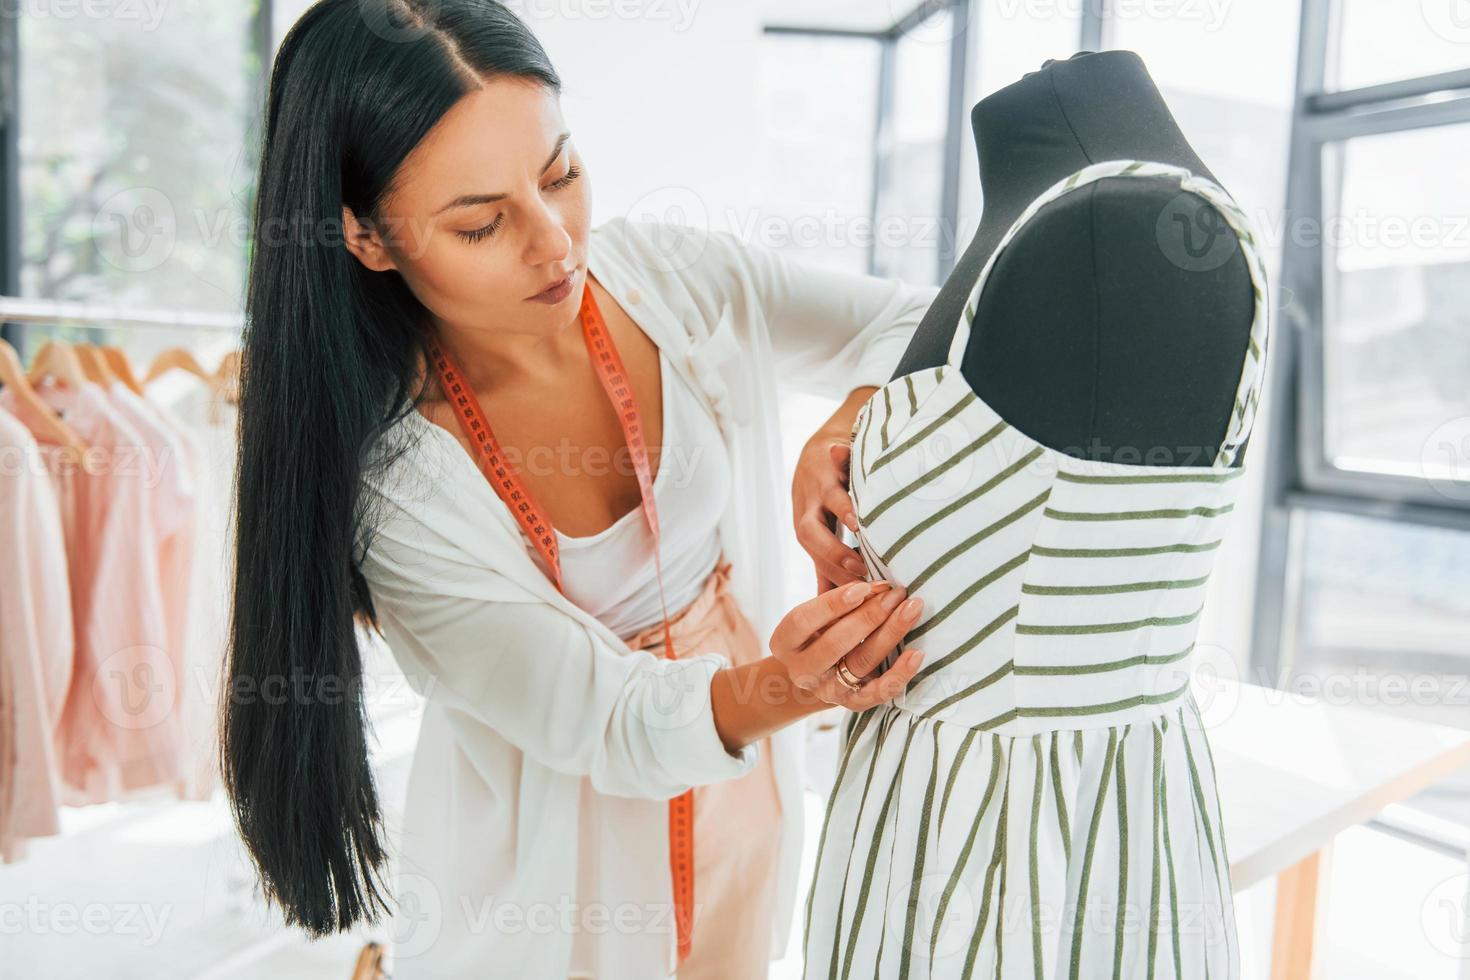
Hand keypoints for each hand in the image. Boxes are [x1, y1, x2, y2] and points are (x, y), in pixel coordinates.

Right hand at [768, 579, 924, 710]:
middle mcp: (802, 669)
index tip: (863, 586)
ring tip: (912, 609)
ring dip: (890, 633)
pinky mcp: (852, 704)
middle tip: (896, 593)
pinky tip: (917, 654)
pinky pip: (878, 693)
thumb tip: (869, 569)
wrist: (820, 675)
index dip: (832, 604)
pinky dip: (899, 674)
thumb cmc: (821, 631)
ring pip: (860, 663)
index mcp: (784, 642)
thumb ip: (834, 598)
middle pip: (835, 643)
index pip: (803, 620)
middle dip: (869, 615)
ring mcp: (827, 690)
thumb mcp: (814, 614)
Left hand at [793, 432, 865, 593]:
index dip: (837, 580)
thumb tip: (833, 611)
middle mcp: (810, 509)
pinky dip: (841, 457)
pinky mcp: (831, 454)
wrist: (820, 451)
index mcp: (808, 532)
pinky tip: (851, 463)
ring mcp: (820, 481)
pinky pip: (836, 456)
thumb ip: (830, 570)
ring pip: (825, 498)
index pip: (818, 562)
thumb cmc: (825, 502)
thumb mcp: (824, 536)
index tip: (861, 601)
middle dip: (832, 552)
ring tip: (859, 526)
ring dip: (840, 511)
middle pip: (810, 534)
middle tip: (858, 569)